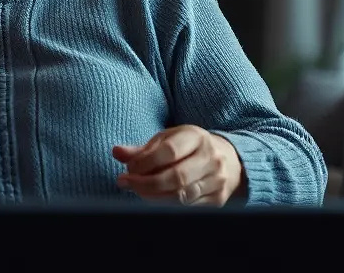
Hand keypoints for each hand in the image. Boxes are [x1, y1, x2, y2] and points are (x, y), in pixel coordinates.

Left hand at [112, 125, 243, 205]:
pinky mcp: (218, 199)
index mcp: (196, 137)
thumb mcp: (167, 140)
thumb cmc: (188, 148)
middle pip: (176, 177)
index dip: (145, 162)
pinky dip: (167, 205)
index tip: (127, 169)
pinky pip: (189, 207)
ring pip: (182, 195)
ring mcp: (217, 180)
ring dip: (154, 197)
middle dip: (146, 183)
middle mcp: (211, 157)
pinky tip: (154, 199)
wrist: (227, 159)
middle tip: (126, 184)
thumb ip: (142, 149)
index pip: (169, 151)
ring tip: (137, 192)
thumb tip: (116, 152)